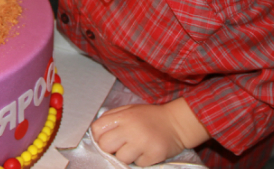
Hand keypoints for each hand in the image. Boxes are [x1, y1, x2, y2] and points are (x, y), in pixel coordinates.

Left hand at [91, 99, 209, 166]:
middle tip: (120, 146)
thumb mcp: (129, 110)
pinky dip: (141, 160)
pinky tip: (146, 151)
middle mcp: (131, 128)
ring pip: (121, 158)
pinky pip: (137, 164)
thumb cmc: (150, 117)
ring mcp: (143, 142)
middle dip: (110, 149)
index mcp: (123, 116)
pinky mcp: (154, 155)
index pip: (97, 129)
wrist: (177, 123)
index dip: (99, 136)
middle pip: (105, 146)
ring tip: (136, 148)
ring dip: (126, 156)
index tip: (107, 138)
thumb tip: (96, 133)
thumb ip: (112, 118)